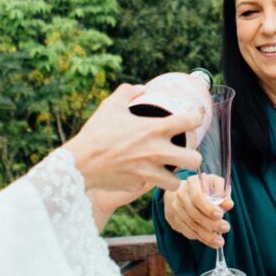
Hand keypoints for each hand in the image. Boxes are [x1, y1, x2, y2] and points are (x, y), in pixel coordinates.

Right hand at [68, 83, 201, 210]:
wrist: (79, 162)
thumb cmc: (96, 132)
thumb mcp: (111, 105)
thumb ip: (128, 92)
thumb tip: (141, 88)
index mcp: (154, 129)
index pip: (190, 121)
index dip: (196, 119)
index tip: (193, 119)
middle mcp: (156, 152)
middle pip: (195, 160)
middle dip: (193, 158)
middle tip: (184, 154)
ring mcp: (148, 172)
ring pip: (177, 183)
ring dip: (173, 178)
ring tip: (167, 172)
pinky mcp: (137, 186)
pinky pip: (149, 187)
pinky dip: (147, 183)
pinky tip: (141, 177)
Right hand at [162, 172, 229, 247]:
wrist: (184, 192)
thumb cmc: (205, 187)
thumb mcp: (215, 184)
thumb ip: (223, 193)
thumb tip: (229, 204)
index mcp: (192, 183)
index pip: (197, 197)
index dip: (208, 208)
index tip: (220, 215)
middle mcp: (181, 196)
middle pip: (194, 214)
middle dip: (211, 224)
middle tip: (225, 228)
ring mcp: (176, 209)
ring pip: (191, 226)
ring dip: (207, 236)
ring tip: (220, 242)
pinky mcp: (176, 220)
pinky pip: (188, 232)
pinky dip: (201, 238)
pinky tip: (211, 242)